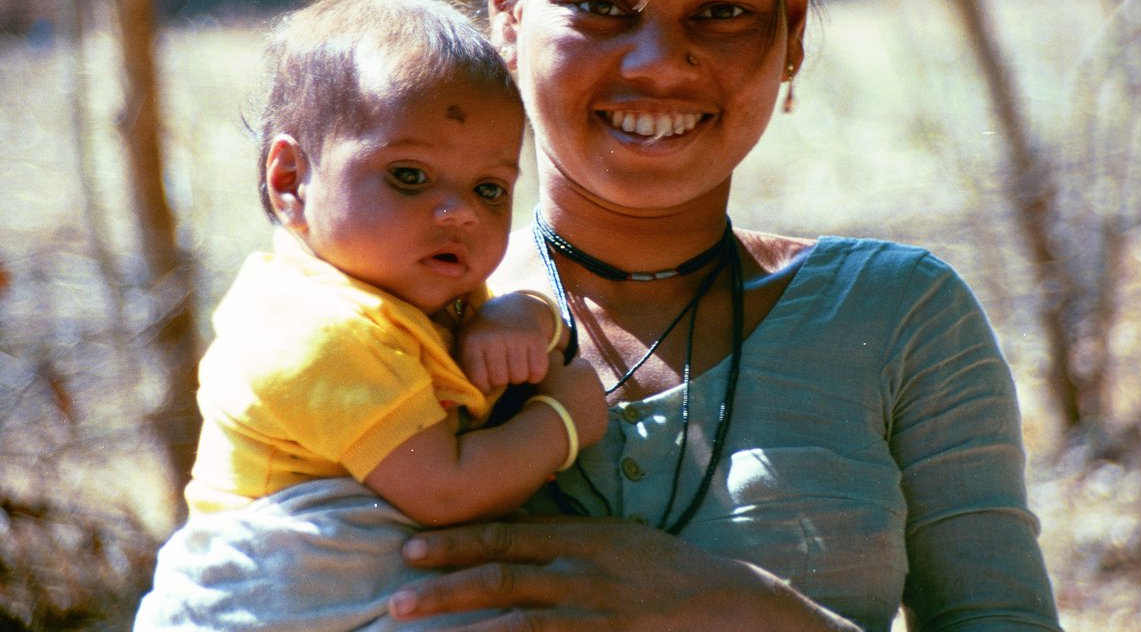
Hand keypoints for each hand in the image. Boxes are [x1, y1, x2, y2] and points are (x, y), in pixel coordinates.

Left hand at [388, 517, 860, 630]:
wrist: (726, 601)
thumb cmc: (666, 568)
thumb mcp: (616, 538)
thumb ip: (568, 537)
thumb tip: (514, 536)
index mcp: (582, 535)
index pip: (507, 534)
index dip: (457, 542)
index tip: (413, 547)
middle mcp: (582, 568)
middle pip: (500, 573)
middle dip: (444, 583)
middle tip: (396, 594)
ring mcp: (594, 609)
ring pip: (515, 616)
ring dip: (462, 621)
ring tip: (416, 625)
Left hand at [458, 292, 560, 392]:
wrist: (513, 308)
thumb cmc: (486, 334)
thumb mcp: (469, 345)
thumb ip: (468, 370)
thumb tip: (474, 405)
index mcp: (473, 341)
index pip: (478, 380)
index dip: (484, 385)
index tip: (486, 378)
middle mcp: (495, 338)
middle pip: (501, 380)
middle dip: (502, 379)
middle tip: (502, 368)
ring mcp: (517, 337)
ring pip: (520, 377)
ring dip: (518, 376)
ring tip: (514, 364)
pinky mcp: (536, 338)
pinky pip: (538, 372)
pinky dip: (535, 374)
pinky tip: (529, 363)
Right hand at [534, 357, 606, 448]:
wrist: (553, 428)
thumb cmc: (549, 393)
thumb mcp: (547, 367)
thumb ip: (556, 355)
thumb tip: (561, 353)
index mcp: (588, 369)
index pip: (577, 364)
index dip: (564, 371)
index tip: (554, 381)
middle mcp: (600, 387)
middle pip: (586, 384)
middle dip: (576, 388)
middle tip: (557, 398)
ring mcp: (603, 409)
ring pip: (591, 403)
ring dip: (581, 405)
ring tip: (563, 414)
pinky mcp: (602, 427)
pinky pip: (593, 421)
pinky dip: (584, 422)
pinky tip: (570, 426)